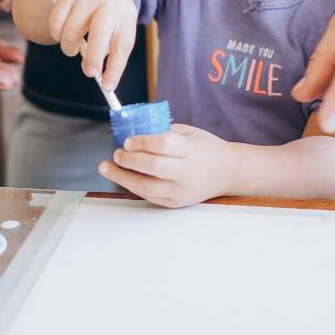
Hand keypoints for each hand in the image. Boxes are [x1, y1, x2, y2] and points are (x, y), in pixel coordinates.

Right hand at [48, 0, 137, 90]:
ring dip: (69, 48)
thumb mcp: (118, 25)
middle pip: (101, 33)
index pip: (122, 45)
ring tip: (72, 48)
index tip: (107, 87)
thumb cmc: (108, 12)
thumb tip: (99, 77)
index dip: (115, 69)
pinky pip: (56, 22)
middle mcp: (108, 2)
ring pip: (72, 31)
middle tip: (89, 73)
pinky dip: (56, 34)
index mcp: (125, 14)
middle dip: (94, 57)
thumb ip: (109, 49)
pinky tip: (61, 33)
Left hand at [98, 124, 233, 207]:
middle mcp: (187, 171)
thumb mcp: (189, 132)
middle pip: (153, 167)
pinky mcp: (176, 203)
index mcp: (191, 149)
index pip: (163, 145)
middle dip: (130, 160)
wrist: (226, 172)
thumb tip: (134, 131)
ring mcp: (182, 190)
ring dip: (123, 177)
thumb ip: (164, 132)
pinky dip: (133, 186)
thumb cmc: (205, 148)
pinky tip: (123, 178)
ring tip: (107, 168)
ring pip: (147, 187)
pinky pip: (150, 196)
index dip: (142, 143)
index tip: (128, 140)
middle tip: (117, 154)